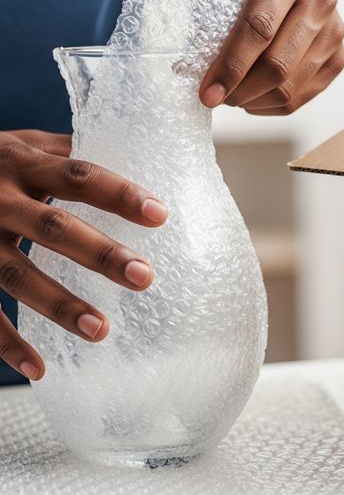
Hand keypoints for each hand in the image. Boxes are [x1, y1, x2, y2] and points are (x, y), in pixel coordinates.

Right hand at [0, 130, 167, 380]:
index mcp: (23, 163)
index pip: (79, 176)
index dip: (119, 194)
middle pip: (53, 228)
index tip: (160, 215)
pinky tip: (38, 368)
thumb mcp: (22, 145)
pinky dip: (6, 343)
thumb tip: (132, 152)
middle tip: (144, 277)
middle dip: (99, 254)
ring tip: (101, 331)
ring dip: (59, 305)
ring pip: (15, 274)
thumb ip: (66, 153)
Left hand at [195, 0, 343, 114]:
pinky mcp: (339, 58)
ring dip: (254, 101)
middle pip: (277, 65)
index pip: (258, 29)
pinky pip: (301, 99)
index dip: (231, 67)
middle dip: (240, 91)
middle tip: (217, 98)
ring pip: (289, 88)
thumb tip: (183, 67)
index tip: (207, 94)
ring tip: (234, 96)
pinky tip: (254, 97)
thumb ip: (203, 18)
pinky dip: (271, 106)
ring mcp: (334, 31)